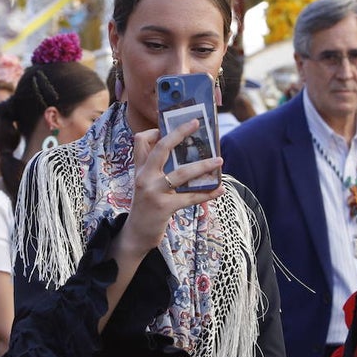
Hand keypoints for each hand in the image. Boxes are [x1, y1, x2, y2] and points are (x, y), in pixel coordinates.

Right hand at [119, 119, 223, 259]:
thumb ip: (155, 167)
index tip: (170, 128)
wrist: (136, 233)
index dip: (154, 131)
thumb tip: (182, 153)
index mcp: (140, 168)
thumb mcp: (144, 183)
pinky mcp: (164, 207)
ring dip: (203, 165)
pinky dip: (207, 193)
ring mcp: (154, 191)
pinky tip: (220, 189)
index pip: (140, 140)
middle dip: (179, 133)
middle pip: (161, 148)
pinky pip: (190, 197)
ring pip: (181, 173)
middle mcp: (144, 176)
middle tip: (195, 123)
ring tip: (218, 161)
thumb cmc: (145, 205)